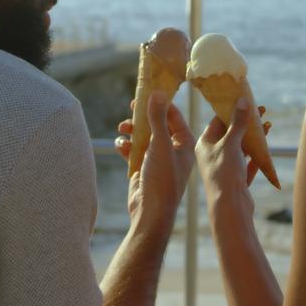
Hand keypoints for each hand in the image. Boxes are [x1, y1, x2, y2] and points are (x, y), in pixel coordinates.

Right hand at [114, 92, 194, 228]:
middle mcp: (174, 150)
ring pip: (144, 136)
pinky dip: (127, 146)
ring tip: (123, 127)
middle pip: (158, 124)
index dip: (161, 102)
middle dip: (144, 116)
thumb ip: (157, 118)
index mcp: (185, 143)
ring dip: (133, 131)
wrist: (150, 213)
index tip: (148, 91)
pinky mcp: (144, 168)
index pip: (174, 116)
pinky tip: (120, 145)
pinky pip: (134, 151)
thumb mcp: (160, 145)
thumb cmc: (162, 180)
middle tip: (132, 106)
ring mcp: (158, 159)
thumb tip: (157, 93)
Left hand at [194, 94, 271, 212]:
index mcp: (204, 144)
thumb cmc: (224, 173)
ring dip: (253, 137)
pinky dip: (257, 154)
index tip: (245, 100)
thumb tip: (242, 100)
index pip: (217, 121)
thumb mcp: (231, 144)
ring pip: (240, 148)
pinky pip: (247, 163)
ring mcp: (224, 168)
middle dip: (245, 122)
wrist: (230, 208)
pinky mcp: (236, 180)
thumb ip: (238, 122)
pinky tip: (266, 145)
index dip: (231, 109)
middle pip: (230, 133)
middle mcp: (211, 155)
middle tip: (260, 110)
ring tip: (267, 125)